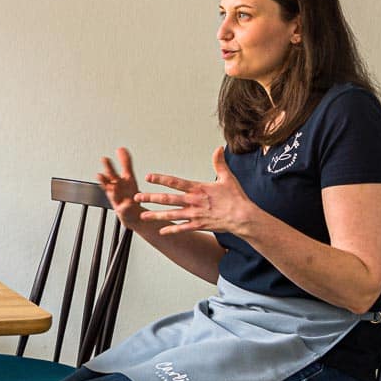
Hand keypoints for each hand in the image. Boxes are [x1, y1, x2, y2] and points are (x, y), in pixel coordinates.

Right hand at [97, 147, 145, 228]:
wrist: (132, 215)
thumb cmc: (128, 195)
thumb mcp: (128, 177)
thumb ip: (125, 163)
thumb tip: (121, 148)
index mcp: (119, 181)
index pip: (114, 171)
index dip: (112, 165)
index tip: (108, 156)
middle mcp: (116, 190)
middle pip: (111, 181)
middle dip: (106, 175)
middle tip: (103, 167)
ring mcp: (118, 200)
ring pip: (114, 194)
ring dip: (113, 191)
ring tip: (113, 186)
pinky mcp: (122, 210)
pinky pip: (124, 208)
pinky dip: (126, 205)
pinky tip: (128, 202)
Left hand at [135, 147, 255, 235]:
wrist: (243, 217)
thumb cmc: (236, 198)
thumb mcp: (227, 178)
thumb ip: (219, 163)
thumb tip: (219, 149)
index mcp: (197, 188)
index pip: (175, 182)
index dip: (160, 179)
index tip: (148, 177)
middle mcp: (193, 201)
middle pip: (167, 199)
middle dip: (151, 198)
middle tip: (137, 197)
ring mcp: (194, 214)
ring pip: (171, 214)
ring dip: (156, 215)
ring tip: (143, 215)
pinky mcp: (199, 225)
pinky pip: (182, 228)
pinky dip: (171, 229)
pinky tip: (161, 231)